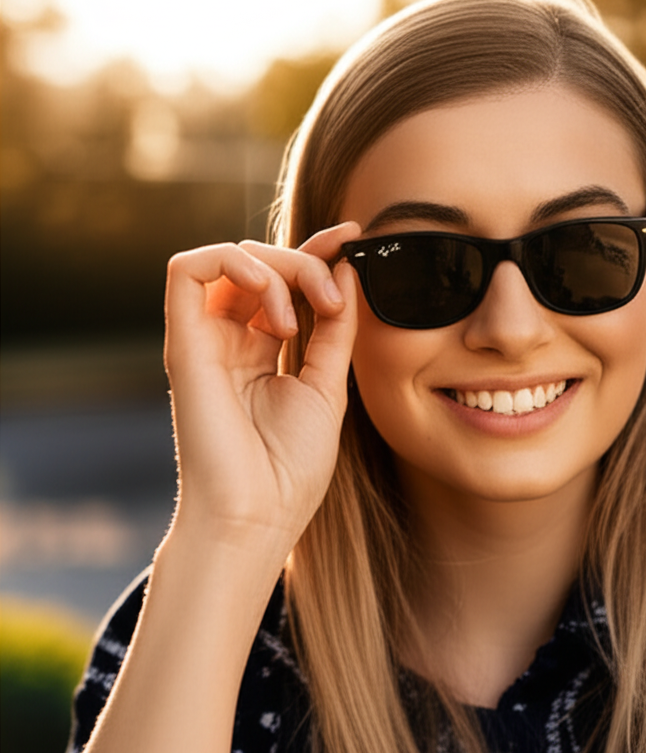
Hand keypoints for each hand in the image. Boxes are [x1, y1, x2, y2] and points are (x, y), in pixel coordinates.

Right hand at [163, 222, 360, 547]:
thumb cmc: (289, 468)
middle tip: (334, 300)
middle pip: (262, 263)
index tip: (356, 236)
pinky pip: (188, 269)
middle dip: (307, 262)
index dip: (317, 251)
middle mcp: (229, 340)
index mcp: (261, 351)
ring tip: (301, 316)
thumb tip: (348, 271)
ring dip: (277, 267)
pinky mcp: (182, 342)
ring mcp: (204, 339)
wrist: (256, 516)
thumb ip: (336, 329)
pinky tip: (270, 299)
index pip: (284, 281)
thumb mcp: (328, 387)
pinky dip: (234, 263)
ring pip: (230, 258)